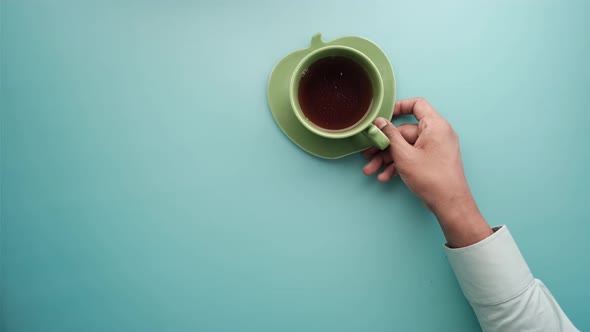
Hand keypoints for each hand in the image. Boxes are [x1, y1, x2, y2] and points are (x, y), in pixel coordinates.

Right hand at [362, 98, 491, 246]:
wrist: (449, 203)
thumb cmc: (431, 178)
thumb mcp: (404, 155)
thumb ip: (390, 136)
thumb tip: (379, 122)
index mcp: (435, 126)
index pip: (417, 105)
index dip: (398, 107)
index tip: (383, 117)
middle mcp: (437, 134)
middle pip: (404, 132)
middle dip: (384, 145)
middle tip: (367, 153)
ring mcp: (435, 148)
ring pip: (405, 147)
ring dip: (387, 158)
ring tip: (371, 170)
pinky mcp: (432, 160)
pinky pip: (412, 156)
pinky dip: (399, 165)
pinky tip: (385, 176)